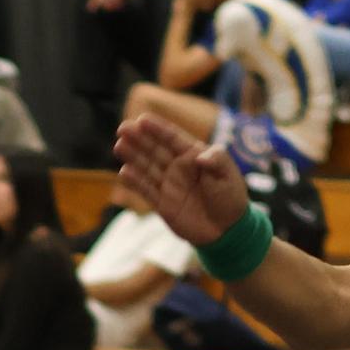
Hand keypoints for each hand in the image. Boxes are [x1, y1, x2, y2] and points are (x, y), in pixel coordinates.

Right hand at [114, 114, 248, 246]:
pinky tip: (124, 172)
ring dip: (133, 157)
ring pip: (147, 167)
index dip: (157, 129)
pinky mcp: (164, 204)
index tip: (142, 120)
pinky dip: (135, 182)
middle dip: (139, 139)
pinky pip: (147, 190)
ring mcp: (170, 185)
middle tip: (122, 129)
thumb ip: (216, 160)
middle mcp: (178, 168)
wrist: (228, 229)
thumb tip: (200, 157)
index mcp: (193, 155)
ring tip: (119, 146)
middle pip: (155, 150)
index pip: (172, 138)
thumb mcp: (228, 174)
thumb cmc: (230, 197)